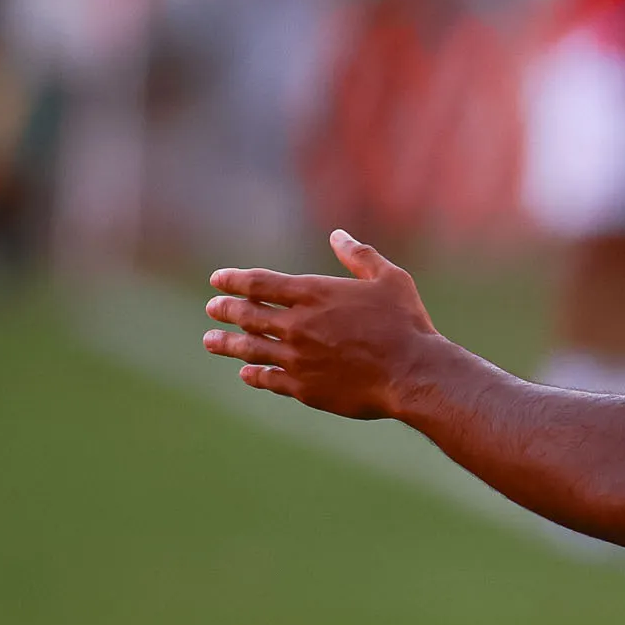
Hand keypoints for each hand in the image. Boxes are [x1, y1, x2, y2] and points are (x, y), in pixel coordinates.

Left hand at [204, 230, 444, 420]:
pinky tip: (247, 373)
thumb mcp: (390, 279)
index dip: (234, 280)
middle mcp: (297, 325)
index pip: (259, 283)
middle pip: (247, 315)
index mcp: (314, 294)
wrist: (413, 373)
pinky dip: (255, 374)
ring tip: (211, 341)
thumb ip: (360, 256)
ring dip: (227, 343)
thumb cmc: (406, 324)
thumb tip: (338, 235)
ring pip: (250, 349)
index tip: (217, 280)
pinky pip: (269, 379)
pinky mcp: (305, 388)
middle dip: (225, 309)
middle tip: (212, 309)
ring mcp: (297, 358)